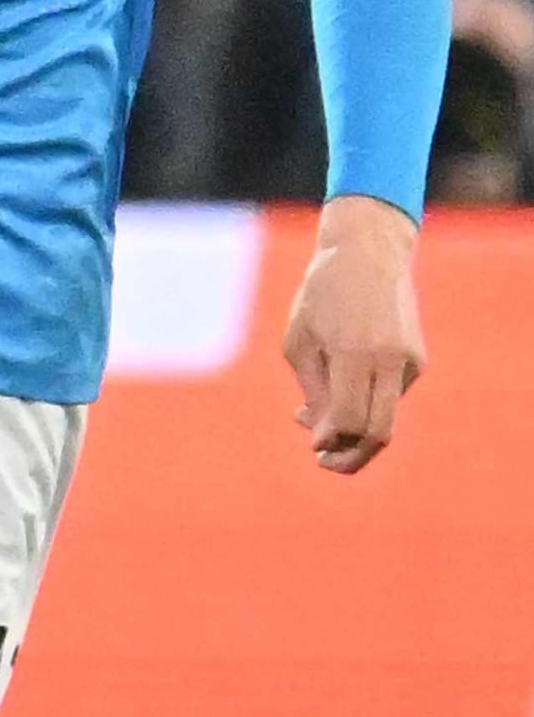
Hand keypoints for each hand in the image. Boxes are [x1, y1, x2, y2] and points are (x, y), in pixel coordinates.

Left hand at [284, 194, 422, 474]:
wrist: (368, 256)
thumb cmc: (321, 299)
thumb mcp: (300, 343)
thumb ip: (314, 392)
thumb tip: (325, 438)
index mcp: (355, 354)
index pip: (351, 419)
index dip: (331, 441)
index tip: (312, 446)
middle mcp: (390, 361)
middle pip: (380, 432)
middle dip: (352, 456)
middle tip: (323, 461)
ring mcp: (409, 361)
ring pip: (386, 417)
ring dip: (352, 429)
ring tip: (310, 415)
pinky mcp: (417, 359)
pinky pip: (389, 396)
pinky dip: (364, 404)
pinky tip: (335, 389)